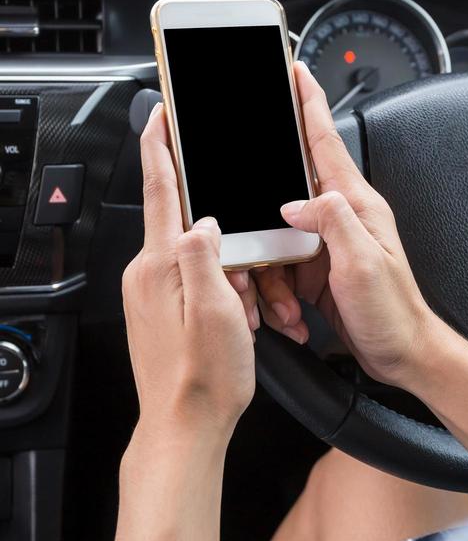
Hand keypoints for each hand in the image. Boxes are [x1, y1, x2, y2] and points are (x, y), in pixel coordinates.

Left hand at [122, 103, 255, 441]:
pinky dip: (221, 288)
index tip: (160, 114)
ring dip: (225, 269)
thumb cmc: (204, 379)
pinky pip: (194, 280)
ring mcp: (152, 293)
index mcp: (160, 265)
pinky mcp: (161, 309)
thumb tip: (203, 219)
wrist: (185, 426)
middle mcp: (148, 274)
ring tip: (247, 310)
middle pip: (183, 221)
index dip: (159, 146)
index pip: (157, 189)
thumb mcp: (216, 311)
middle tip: (241, 263)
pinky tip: (238, 316)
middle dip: (219, 228)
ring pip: (195, 254)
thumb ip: (206, 255)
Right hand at [254, 62, 433, 389]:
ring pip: (274, 236)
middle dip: (263, 210)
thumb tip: (296, 199)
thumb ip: (331, 220)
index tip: (294, 72)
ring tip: (288, 307)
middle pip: (287, 190)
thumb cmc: (393, 313)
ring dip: (270, 275)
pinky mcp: (316, 269)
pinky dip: (276, 294)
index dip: (309, 104)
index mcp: (355, 205)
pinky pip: (279, 267)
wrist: (403, 354)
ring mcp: (326, 244)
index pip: (326, 142)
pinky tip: (290, 316)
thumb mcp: (362, 262)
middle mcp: (340, 218)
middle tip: (262, 238)